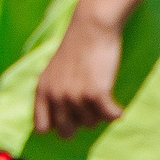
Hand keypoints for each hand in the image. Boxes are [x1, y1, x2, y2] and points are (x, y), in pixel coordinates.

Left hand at [33, 11, 122, 138]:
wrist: (91, 28)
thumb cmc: (76, 49)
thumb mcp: (54, 72)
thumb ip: (53, 95)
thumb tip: (58, 124)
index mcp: (42, 91)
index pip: (42, 128)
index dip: (56, 127)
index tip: (69, 120)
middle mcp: (55, 96)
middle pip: (67, 131)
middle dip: (80, 124)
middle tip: (90, 110)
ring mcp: (74, 96)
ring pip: (91, 123)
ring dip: (99, 114)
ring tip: (103, 97)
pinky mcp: (95, 93)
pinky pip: (108, 116)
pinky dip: (115, 113)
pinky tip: (118, 109)